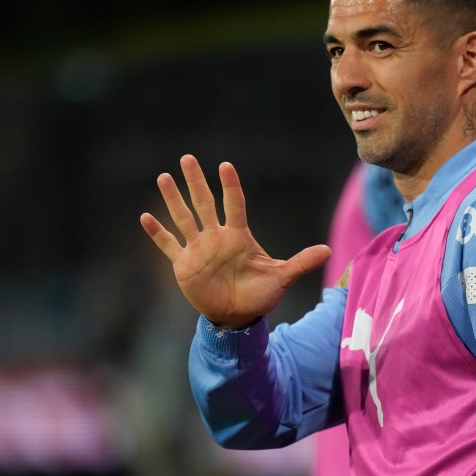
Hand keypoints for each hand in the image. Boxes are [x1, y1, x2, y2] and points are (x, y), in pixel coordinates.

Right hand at [140, 154, 330, 327]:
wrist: (238, 317)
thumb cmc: (260, 295)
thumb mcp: (281, 277)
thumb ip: (301, 262)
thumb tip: (329, 251)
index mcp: (239, 236)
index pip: (235, 205)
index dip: (231, 186)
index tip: (226, 166)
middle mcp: (216, 237)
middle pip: (204, 203)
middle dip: (196, 182)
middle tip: (187, 158)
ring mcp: (198, 249)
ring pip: (184, 218)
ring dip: (173, 199)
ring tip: (164, 177)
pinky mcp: (184, 264)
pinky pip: (168, 244)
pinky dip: (157, 232)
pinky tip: (146, 216)